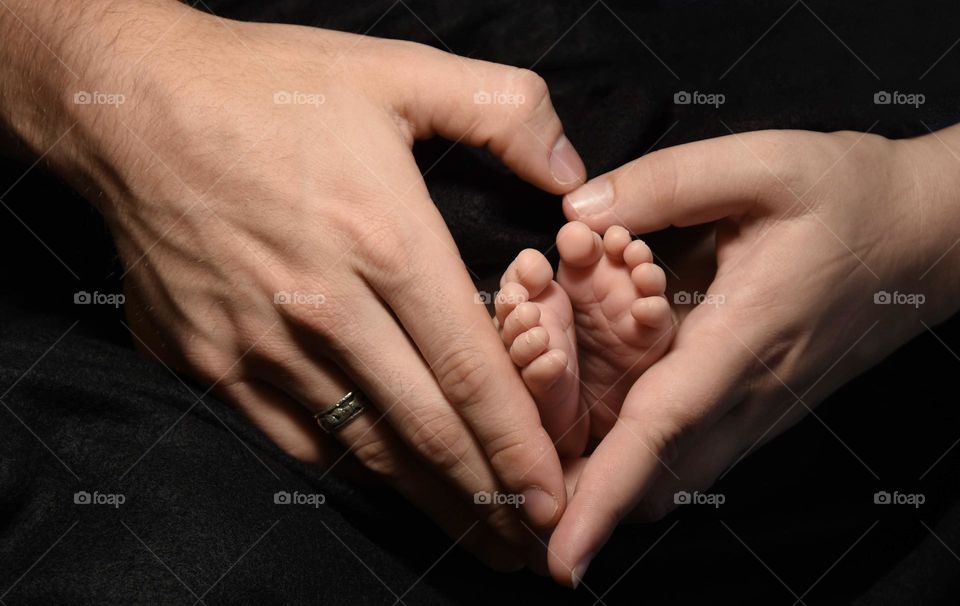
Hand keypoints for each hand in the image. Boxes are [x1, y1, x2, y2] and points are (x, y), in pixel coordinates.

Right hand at [0, 0, 586, 567]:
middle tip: (529, 544)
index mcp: (384, 242)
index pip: (471, 371)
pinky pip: (293, 436)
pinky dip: (347, 470)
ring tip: (471, 537)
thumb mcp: (398, 71)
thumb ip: (504, 110)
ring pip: (363, 447)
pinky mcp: (211, 359)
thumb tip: (569, 169)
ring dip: (425, 499)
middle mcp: (328, 309)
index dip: (519, 444)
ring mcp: (263, 344)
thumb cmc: (264, 88)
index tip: (554, 495)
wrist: (129, 106)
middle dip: (487, 498)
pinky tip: (383, 488)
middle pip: (426, 429)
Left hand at [547, 127, 959, 583]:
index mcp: (743, 334)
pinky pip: (690, 454)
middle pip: (656, 479)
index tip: (562, 555)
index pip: (662, 426)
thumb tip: (576, 215)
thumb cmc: (850, 195)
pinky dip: (639, 453)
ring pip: (671, 477)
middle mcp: (749, 392)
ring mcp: (759, 409)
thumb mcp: (763, 165)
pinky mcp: (760, 408)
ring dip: (609, 474)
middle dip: (584, 491)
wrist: (930, 236)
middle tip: (524, 468)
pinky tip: (603, 409)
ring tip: (550, 439)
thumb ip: (666, 183)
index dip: (605, 494)